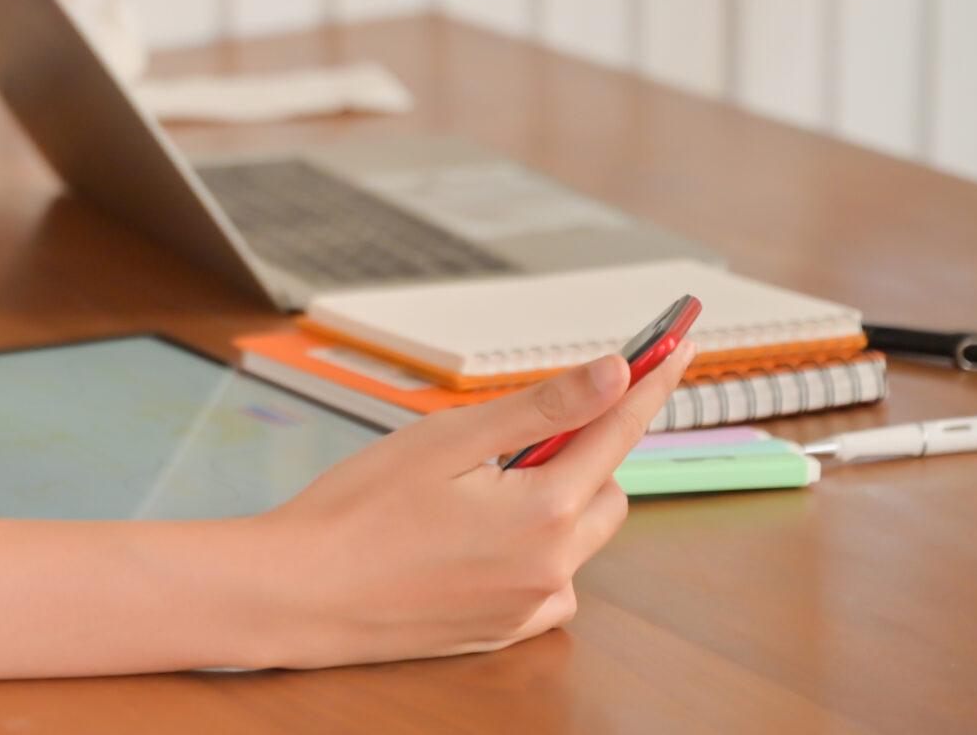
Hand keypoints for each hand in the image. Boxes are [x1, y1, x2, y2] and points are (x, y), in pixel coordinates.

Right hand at [244, 339, 697, 668]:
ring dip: (555, 507)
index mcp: (544, 509)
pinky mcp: (506, 630)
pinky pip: (550, 583)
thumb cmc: (358, 510)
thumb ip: (539, 408)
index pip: (617, 431)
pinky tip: (472, 543)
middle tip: (511, 440)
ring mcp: (531, 604)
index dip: (648, 382)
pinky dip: (532, 555)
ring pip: (579, 539)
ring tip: (474, 497)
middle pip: (606, 490)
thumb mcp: (445, 439)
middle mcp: (553, 565)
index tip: (676, 345)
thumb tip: (614, 374)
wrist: (301, 594)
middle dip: (580, 456)